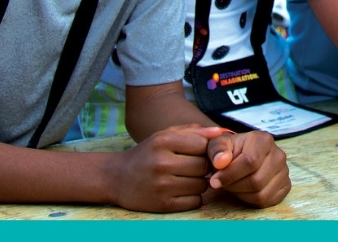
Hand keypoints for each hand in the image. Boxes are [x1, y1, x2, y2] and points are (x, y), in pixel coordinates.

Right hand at [107, 125, 226, 211]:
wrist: (116, 178)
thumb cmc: (148, 153)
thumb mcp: (166, 135)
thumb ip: (194, 131)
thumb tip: (221, 132)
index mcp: (163, 142)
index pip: (203, 144)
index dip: (207, 149)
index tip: (200, 152)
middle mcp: (162, 163)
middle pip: (204, 166)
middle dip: (204, 166)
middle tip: (193, 166)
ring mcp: (162, 185)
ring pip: (202, 184)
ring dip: (199, 182)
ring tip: (186, 178)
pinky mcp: (163, 204)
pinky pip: (195, 201)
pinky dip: (193, 197)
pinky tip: (181, 190)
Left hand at [205, 130, 290, 207]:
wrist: (241, 155)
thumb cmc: (229, 151)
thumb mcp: (218, 145)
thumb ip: (217, 150)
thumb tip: (220, 162)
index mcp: (264, 140)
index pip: (250, 161)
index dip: (230, 175)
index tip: (214, 181)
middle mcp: (279, 155)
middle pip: (256, 181)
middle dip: (234, 186)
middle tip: (223, 183)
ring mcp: (284, 171)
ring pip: (262, 193)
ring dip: (241, 194)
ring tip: (232, 185)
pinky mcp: (286, 185)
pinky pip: (268, 200)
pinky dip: (251, 200)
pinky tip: (243, 191)